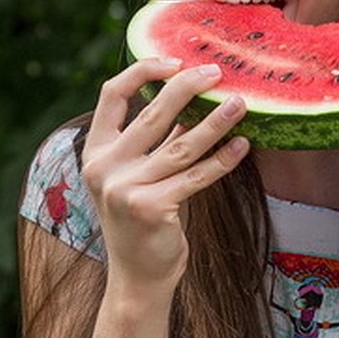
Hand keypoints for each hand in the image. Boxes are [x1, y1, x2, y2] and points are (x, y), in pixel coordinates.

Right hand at [81, 57, 249, 294]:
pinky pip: (196, 176)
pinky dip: (222, 159)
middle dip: (187, 87)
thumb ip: (155, 140)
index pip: (112, 95)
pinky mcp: (152, 208)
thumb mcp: (137, 174)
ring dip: (215, 121)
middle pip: (151, 113)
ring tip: (240, 103)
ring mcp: (126, 189)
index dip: (142, 71)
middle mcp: (105, 167)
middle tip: (216, 72)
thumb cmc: (143, 218)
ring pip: (180, 144)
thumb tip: (194, 96)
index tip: (174, 60)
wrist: (137, 277)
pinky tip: (242, 144)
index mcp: (96, 151)